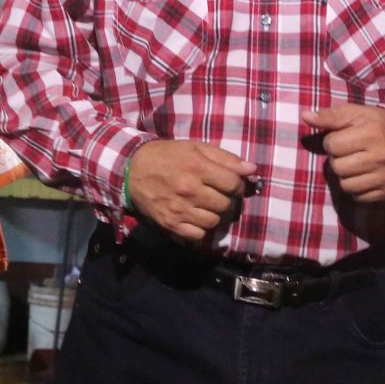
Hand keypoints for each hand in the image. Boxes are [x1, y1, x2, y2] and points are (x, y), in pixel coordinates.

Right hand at [127, 140, 255, 243]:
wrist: (131, 170)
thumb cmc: (167, 156)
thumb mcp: (195, 148)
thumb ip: (225, 158)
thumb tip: (252, 170)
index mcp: (197, 167)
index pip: (233, 183)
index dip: (237, 184)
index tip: (231, 183)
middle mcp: (189, 190)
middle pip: (225, 204)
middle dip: (225, 199)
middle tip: (216, 193)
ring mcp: (179, 210)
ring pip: (214, 221)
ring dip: (213, 214)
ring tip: (204, 205)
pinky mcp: (170, 225)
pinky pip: (198, 235)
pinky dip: (200, 228)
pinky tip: (194, 216)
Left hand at [303, 105, 384, 203]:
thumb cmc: (377, 124)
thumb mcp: (355, 113)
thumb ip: (329, 116)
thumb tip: (305, 117)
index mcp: (371, 133)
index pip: (332, 145)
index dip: (332, 141)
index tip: (343, 138)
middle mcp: (381, 157)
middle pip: (337, 167)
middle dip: (338, 159)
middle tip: (349, 152)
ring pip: (346, 185)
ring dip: (346, 175)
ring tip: (356, 164)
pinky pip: (358, 197)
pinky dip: (357, 188)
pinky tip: (364, 175)